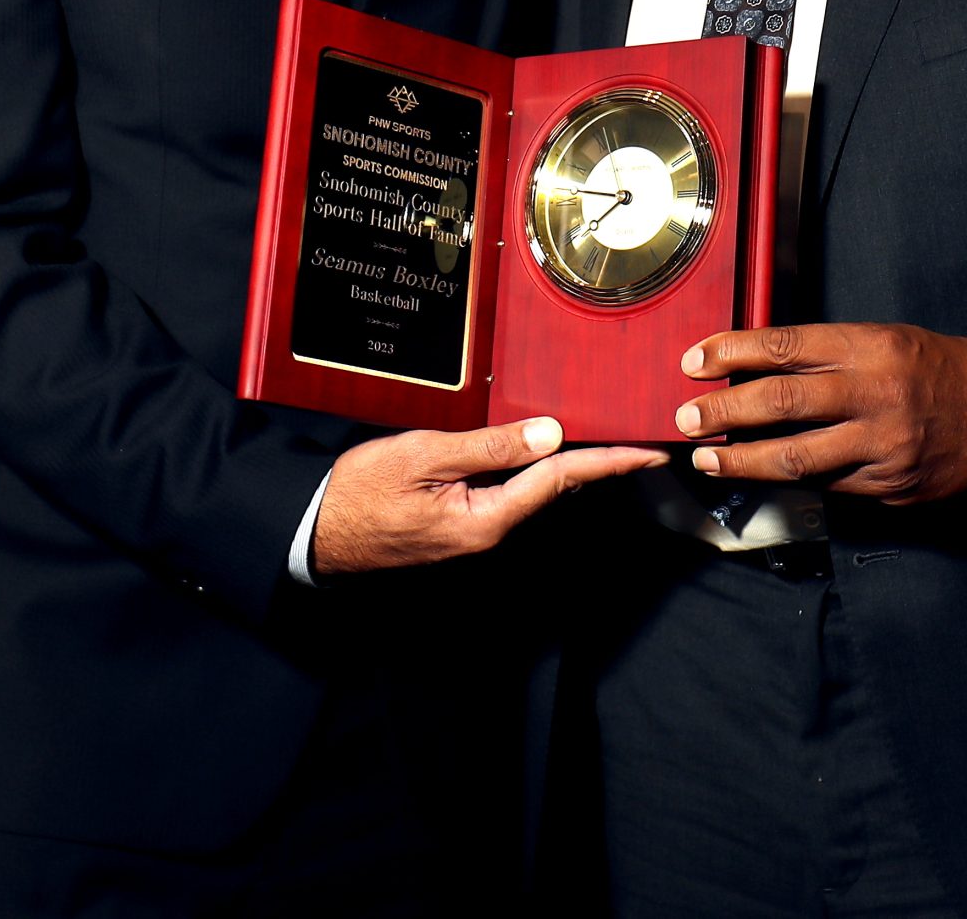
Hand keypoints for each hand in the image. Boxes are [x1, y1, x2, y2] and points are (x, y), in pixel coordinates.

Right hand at [311, 418, 666, 574]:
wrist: (318, 533)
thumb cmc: (361, 493)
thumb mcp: (424, 456)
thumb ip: (489, 447)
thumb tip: (549, 433)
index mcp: (486, 518)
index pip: (560, 480)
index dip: (608, 462)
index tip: (648, 454)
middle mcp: (488, 532)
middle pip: (554, 490)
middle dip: (599, 466)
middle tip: (638, 443)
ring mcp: (473, 533)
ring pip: (532, 493)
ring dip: (569, 468)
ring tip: (605, 445)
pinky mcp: (458, 526)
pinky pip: (508, 496)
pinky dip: (535, 473)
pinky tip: (544, 456)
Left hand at [673, 323, 966, 503]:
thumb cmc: (932, 369)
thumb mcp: (884, 340)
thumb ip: (826, 354)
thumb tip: (751, 365)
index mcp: (872, 347)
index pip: (786, 346)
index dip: (732, 353)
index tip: (693, 362)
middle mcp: (876, 394)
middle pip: (783, 403)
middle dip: (724, 411)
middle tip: (686, 419)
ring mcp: (884, 445)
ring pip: (798, 458)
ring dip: (743, 460)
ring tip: (707, 459)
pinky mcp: (891, 486)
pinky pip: (828, 486)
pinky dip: (791, 480)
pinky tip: (763, 475)